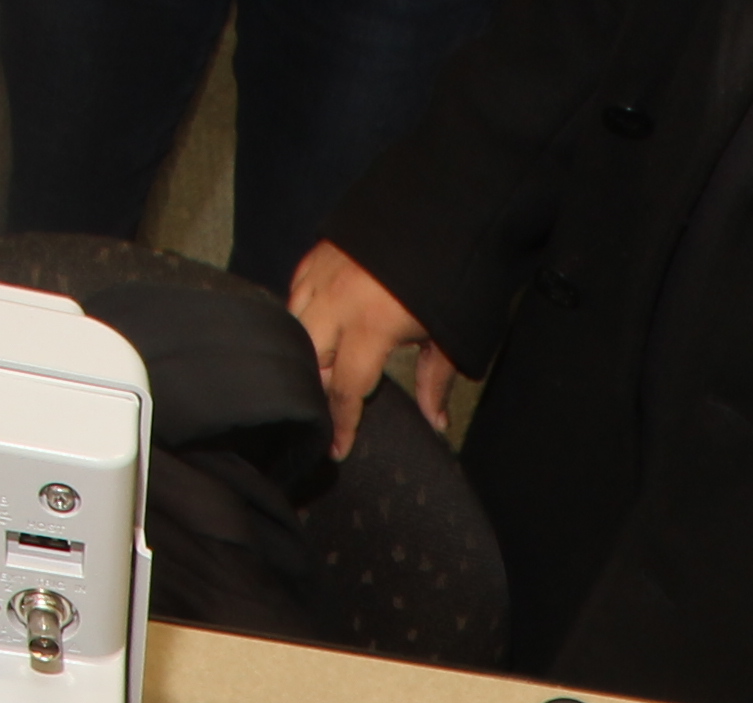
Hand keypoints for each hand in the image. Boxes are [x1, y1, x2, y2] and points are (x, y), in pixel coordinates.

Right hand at [285, 242, 460, 459]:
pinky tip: (317, 326)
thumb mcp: (453, 335)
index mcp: (369, 326)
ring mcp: (323, 273)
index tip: (337, 449)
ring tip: (321, 371)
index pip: (344, 389)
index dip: (341, 423)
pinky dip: (304, 313)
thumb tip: (435, 422)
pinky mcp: (319, 251)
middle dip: (318, 386)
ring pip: (295, 324)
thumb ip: (436, 380)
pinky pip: (298, 291)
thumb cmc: (457, 273)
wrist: (451, 204)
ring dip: (307, 350)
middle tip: (330, 407)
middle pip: (309, 359)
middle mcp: (336, 302)